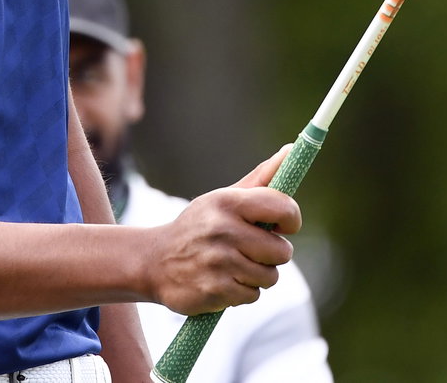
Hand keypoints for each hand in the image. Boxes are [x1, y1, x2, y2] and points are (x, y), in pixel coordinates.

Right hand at [142, 147, 301, 316]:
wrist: (154, 261)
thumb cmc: (199, 226)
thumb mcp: (223, 199)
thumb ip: (260, 179)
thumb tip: (290, 150)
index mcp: (227, 202)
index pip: (283, 207)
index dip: (292, 219)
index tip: (284, 225)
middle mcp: (223, 230)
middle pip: (282, 251)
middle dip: (273, 254)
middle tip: (252, 249)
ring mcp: (219, 262)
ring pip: (270, 277)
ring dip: (258, 275)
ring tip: (235, 265)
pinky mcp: (215, 291)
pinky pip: (252, 295)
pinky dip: (243, 292)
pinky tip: (223, 280)